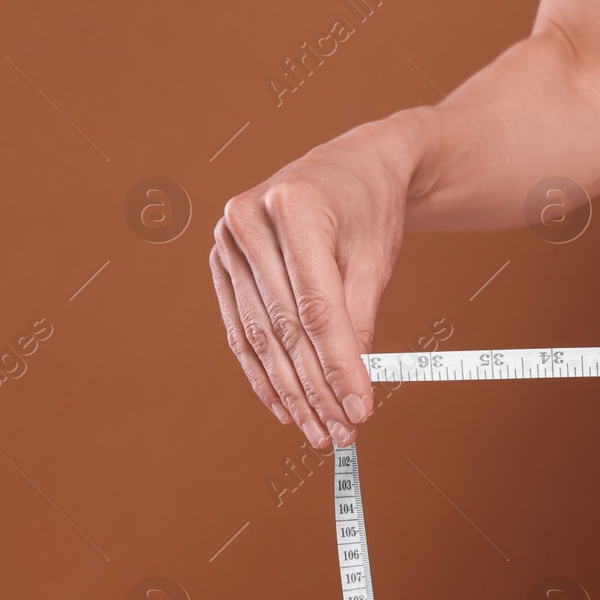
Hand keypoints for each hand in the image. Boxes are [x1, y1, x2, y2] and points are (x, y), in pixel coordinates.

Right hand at [209, 117, 421, 447]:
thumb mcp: (376, 259)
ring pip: (260, 335)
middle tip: (340, 432)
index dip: (338, 365)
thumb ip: (360, 318)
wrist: (351, 167)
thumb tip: (352, 386)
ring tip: (317, 430)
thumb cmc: (370, 209)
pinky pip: (242, 328)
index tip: (360, 410)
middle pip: (284, 326)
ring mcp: (227, 242)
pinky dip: (263, 372)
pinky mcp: (222, 262)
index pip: (316, 306)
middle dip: (315, 388)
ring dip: (289, 391)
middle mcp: (248, 221)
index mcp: (293, 207)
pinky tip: (285, 406)